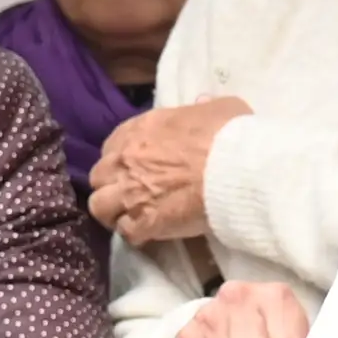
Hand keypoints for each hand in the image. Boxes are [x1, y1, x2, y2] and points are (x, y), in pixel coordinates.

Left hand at [90, 100, 244, 250]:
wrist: (238, 170)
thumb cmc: (230, 135)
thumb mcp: (219, 108)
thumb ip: (203, 107)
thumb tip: (201, 103)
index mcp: (140, 130)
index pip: (111, 147)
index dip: (122, 159)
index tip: (137, 167)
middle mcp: (127, 160)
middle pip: (100, 177)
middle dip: (112, 185)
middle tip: (133, 193)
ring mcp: (132, 193)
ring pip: (100, 207)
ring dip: (114, 212)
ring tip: (133, 217)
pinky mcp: (145, 222)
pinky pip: (126, 233)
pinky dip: (135, 234)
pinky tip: (149, 233)